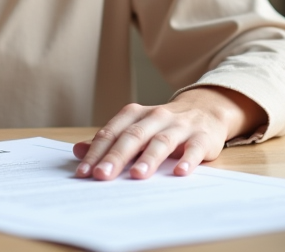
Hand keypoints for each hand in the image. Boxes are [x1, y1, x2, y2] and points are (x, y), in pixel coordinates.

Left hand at [72, 87, 264, 179]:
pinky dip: (187, 160)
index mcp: (135, 114)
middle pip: (133, 136)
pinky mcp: (202, 137)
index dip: (96, 152)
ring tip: (136, 175)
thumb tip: (78, 150)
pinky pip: (194, 148)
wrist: (205, 109)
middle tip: (102, 175)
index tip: (83, 172)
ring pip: (162, 141)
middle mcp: (156, 116)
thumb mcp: (135, 128)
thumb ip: (109, 140)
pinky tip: (179, 173)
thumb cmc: (162, 125)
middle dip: (117, 156)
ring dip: (149, 158)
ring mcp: (180, 126)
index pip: (112, 133)